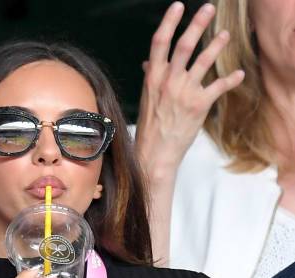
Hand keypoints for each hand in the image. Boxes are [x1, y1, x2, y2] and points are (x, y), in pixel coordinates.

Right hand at [136, 1, 244, 175]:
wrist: (155, 153)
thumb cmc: (151, 128)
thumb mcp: (148, 100)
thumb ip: (151, 78)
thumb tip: (148, 64)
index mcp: (153, 77)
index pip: (159, 43)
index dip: (169, 21)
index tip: (178, 6)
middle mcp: (169, 81)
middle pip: (185, 45)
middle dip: (198, 24)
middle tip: (209, 9)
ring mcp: (184, 92)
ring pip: (204, 60)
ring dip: (217, 45)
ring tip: (225, 35)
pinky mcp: (199, 105)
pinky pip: (218, 86)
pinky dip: (231, 79)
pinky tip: (239, 74)